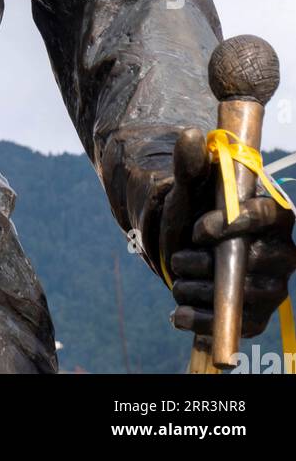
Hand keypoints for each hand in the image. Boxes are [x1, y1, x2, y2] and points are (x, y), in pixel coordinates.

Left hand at [159, 127, 295, 337]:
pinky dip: (204, 321)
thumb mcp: (189, 187)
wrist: (188, 249)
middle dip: (210, 262)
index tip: (199, 229)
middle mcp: (283, 252)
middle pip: (252, 260)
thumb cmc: (195, 212)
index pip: (266, 215)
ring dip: (202, 289)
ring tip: (177, 279)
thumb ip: (190, 163)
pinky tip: (179, 313)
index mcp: (274, 213)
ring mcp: (274, 288)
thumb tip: (191, 136)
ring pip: (242, 294)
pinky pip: (236, 324)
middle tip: (178, 258)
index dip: (233, 223)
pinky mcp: (260, 317)